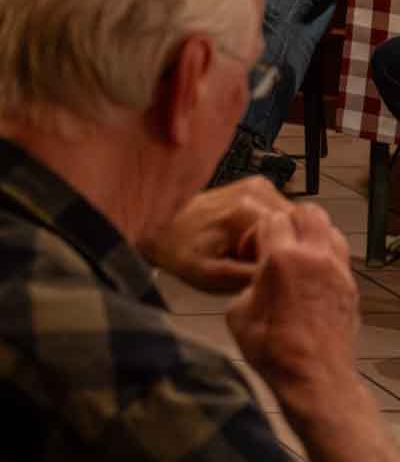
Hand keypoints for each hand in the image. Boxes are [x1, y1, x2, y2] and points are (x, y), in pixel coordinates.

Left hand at [142, 178, 290, 291]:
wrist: (163, 229)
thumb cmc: (185, 255)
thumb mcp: (213, 276)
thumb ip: (250, 275)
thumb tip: (286, 277)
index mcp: (247, 211)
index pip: (298, 241)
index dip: (287, 261)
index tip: (264, 270)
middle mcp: (258, 191)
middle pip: (299, 229)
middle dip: (288, 249)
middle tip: (260, 263)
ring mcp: (259, 185)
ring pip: (294, 222)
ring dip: (283, 240)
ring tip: (254, 252)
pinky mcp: (258, 185)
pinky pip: (283, 214)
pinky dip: (276, 230)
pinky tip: (254, 240)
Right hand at [227, 205, 362, 417]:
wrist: (315, 378)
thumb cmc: (271, 348)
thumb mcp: (237, 311)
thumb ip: (246, 284)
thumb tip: (256, 283)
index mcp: (282, 258)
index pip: (272, 218)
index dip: (258, 230)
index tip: (252, 250)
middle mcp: (315, 258)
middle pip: (309, 212)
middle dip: (290, 220)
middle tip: (278, 241)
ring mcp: (338, 272)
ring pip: (332, 230)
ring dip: (314, 235)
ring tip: (298, 255)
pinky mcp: (351, 289)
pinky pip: (341, 257)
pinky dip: (326, 257)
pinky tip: (312, 277)